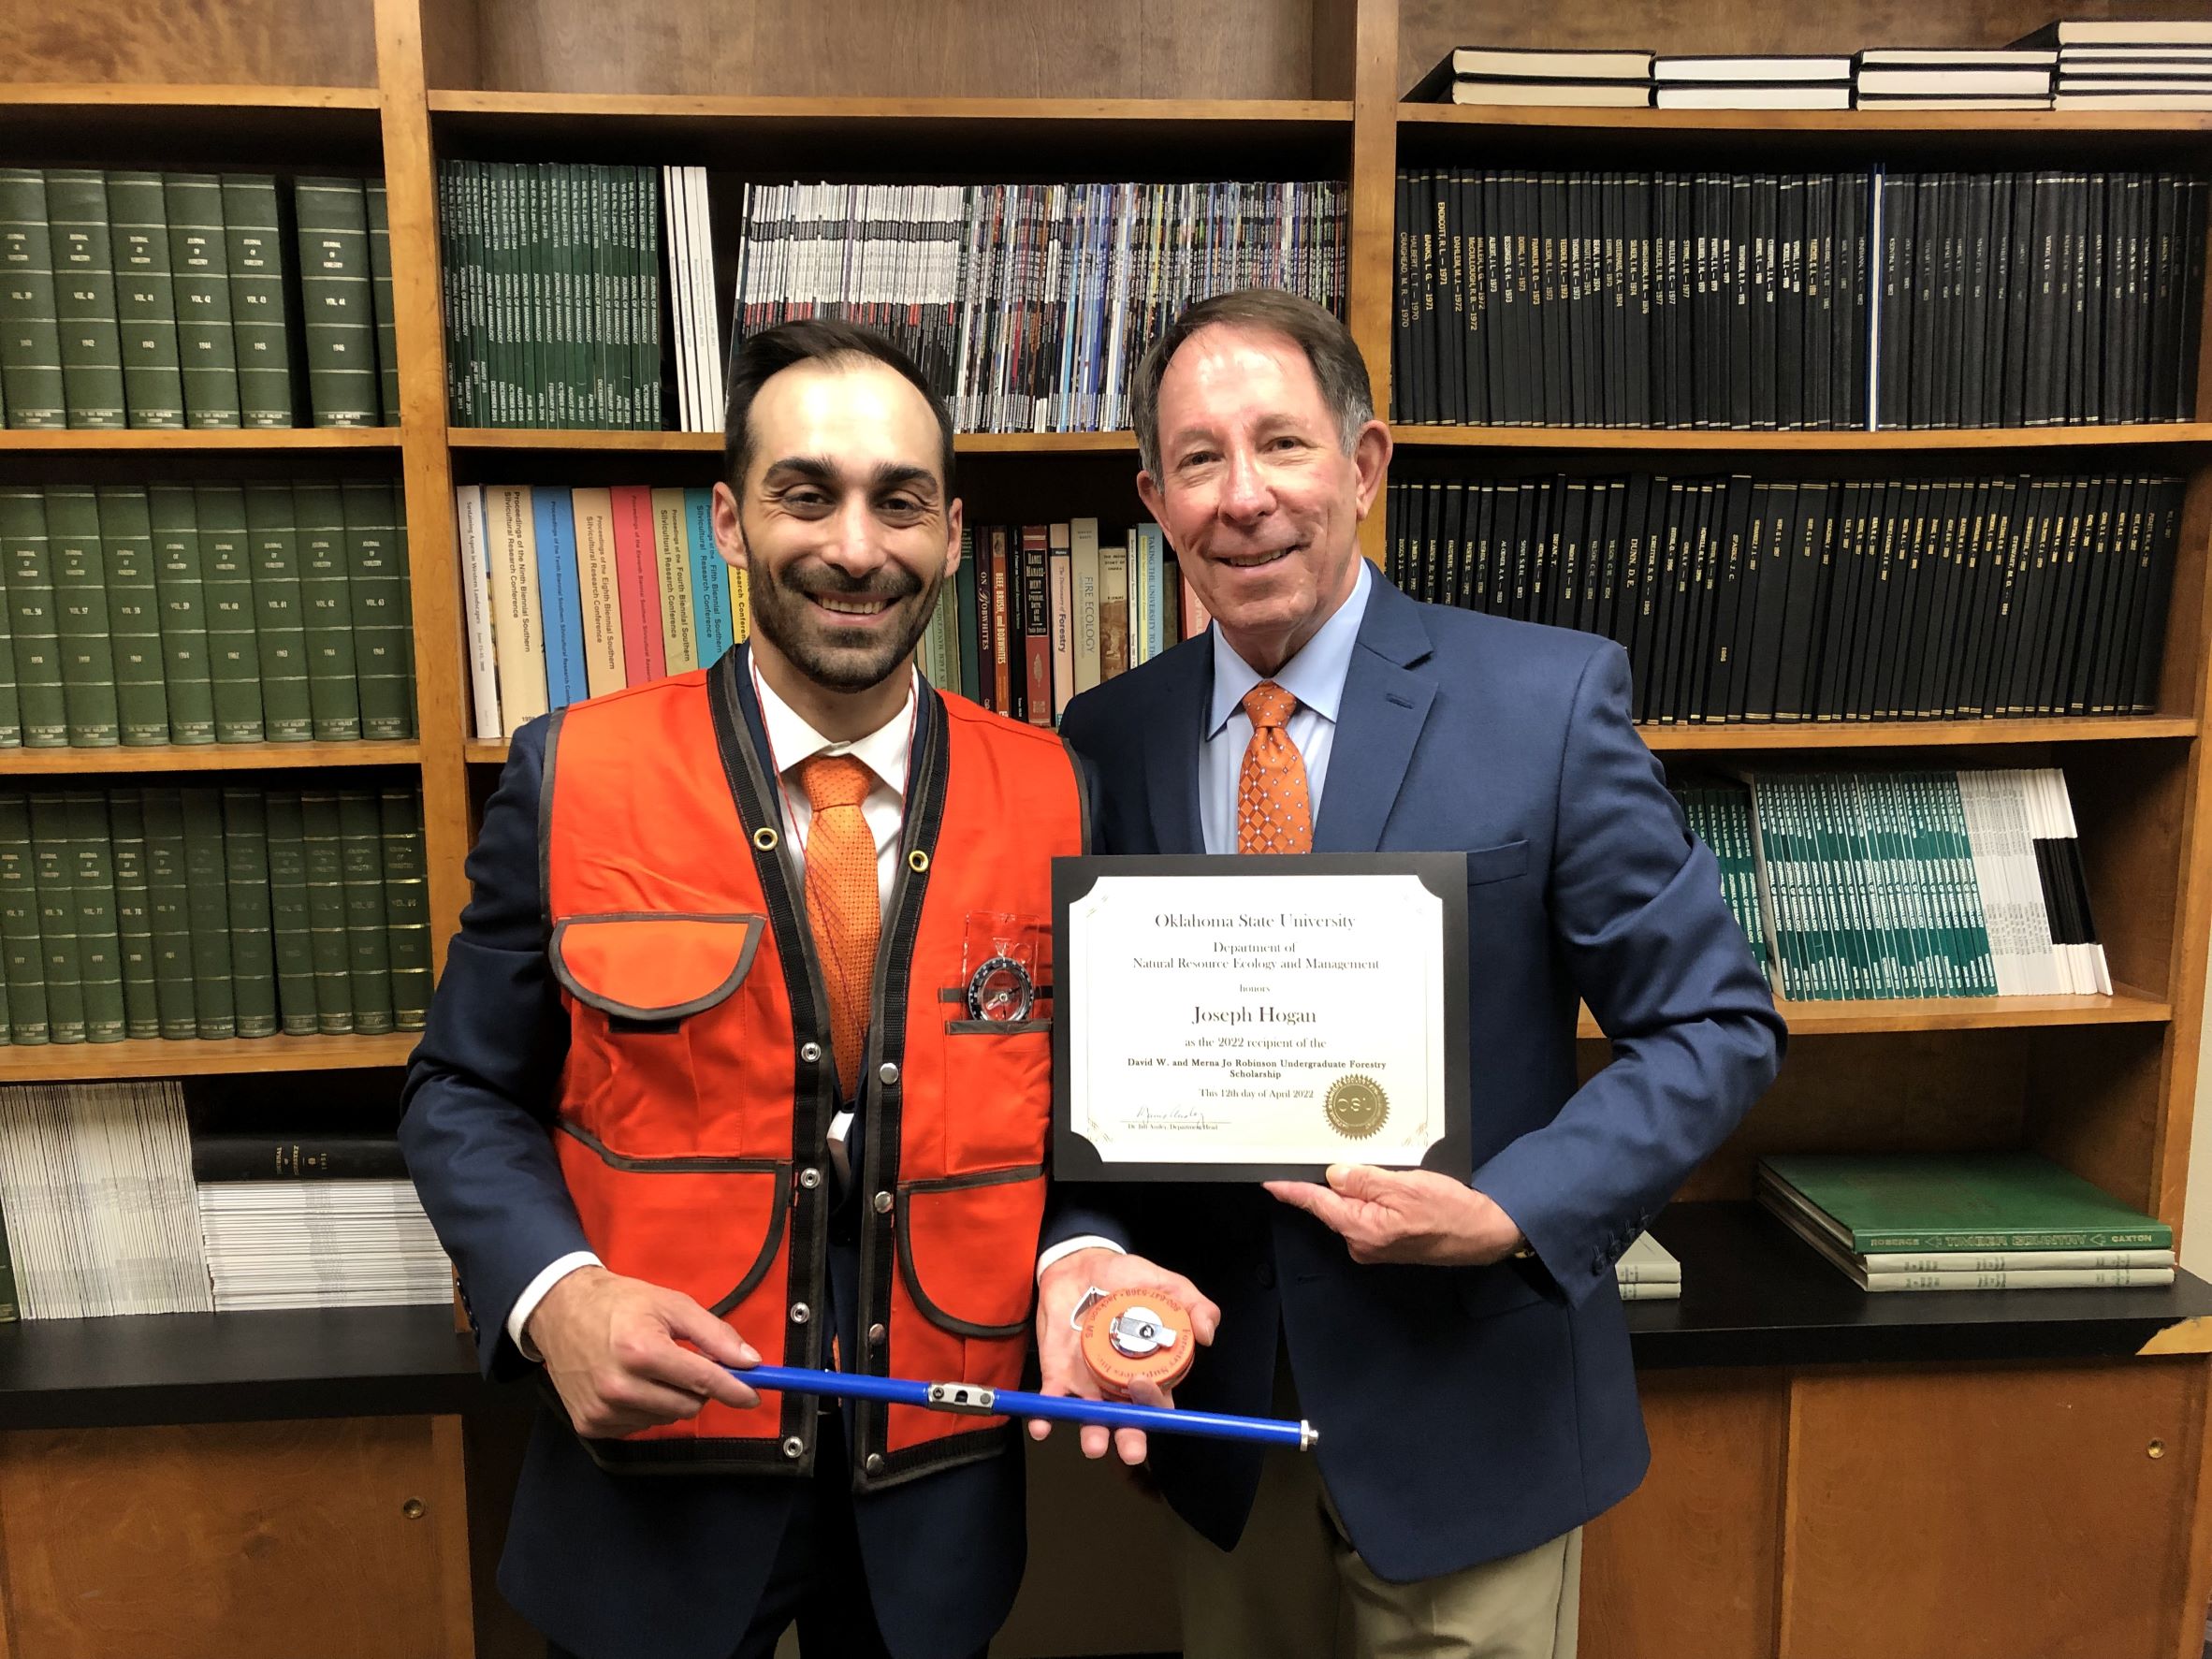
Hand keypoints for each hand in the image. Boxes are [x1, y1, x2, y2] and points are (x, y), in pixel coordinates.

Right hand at [526, 1265, 761, 1437]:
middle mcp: (619, 1386)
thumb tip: (750, 1362)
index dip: (734, 1389)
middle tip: (687, 1364)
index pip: (702, 1381)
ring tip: (651, 1369)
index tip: (753, 1395)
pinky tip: (631, 1385)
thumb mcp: (672, 1305)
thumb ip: (714, 1334)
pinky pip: (639, 1426)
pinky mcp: (589, 1426)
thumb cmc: (621, 1304)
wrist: (560, 1311)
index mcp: (641, 1350)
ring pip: (665, 1419)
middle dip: (698, 1389)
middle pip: (688, 1407)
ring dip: (670, 1399)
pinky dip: (646, 1409)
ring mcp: (602, 1410)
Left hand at [1031, 1248, 1218, 1464]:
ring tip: (1094, 1444)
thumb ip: (1193, 1305)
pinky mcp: (1058, 1375)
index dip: (1155, 1402)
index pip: (1158, 1400)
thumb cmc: (1127, 1279)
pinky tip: (1042, 1425)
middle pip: (1128, 1421)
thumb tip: (1208, 1334)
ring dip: (1092, 1435)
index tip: (1145, 1387)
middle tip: (1131, 1450)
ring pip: (1092, 1419)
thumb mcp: (1166, 1286)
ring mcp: (1088, 1383)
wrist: (1081, 1264)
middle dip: (1131, 1439)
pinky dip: (1045, 1415)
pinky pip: (1051, 1400)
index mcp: (1149, 1371)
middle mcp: (1119, 1385)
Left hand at [1265, 1165, 1526, 1266]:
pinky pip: (1368, 1213)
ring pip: (1352, 1207)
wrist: (1484, 1233)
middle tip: (1343, 1156)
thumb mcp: (1405, 1186)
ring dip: (1358, 1187)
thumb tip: (1333, 1175)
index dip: (1292, 1191)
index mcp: (1362, 1229)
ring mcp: (1374, 1244)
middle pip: (1333, 1204)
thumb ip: (1364, 1180)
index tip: (1270, 1182)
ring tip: (1380, 1170)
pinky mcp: (1387, 1241)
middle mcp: (1362, 1242)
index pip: (1317, 1204)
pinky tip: (1388, 1184)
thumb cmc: (1450, 1212)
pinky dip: (1371, 1197)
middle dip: (1333, 1180)